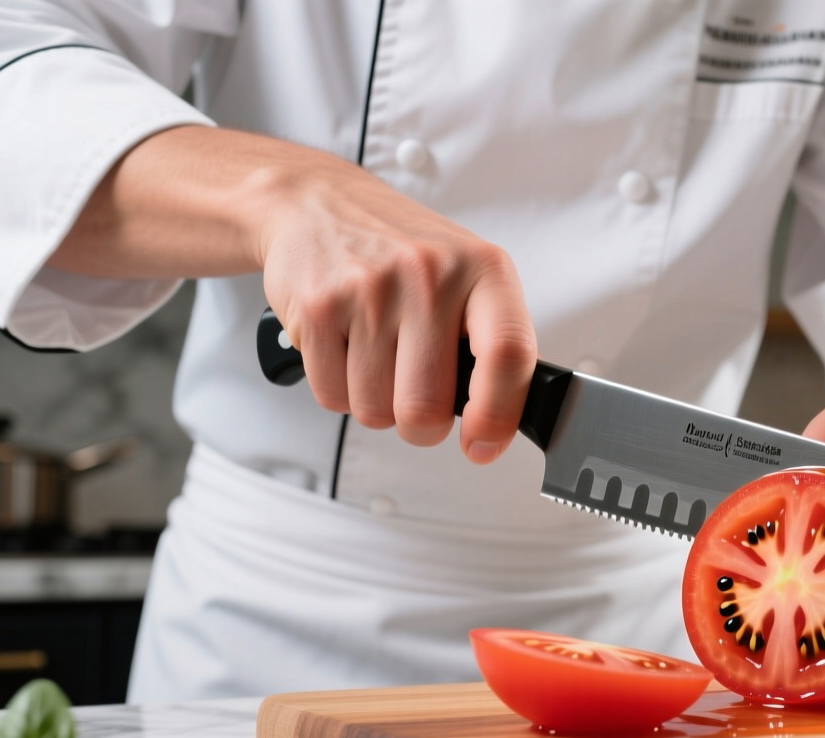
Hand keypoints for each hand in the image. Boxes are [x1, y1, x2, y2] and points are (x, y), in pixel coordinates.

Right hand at [49, 126, 535, 463]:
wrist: (317, 204)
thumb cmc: (403, 252)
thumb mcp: (468, 277)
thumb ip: (492, 344)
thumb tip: (498, 427)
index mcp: (484, 270)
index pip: (508, 355)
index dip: (498, 416)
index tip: (483, 445)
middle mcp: (430, 275)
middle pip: (427, 407)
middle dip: (420, 423)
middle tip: (416, 395)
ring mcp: (371, 289)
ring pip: (376, 411)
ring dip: (375, 403)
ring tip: (377, 355)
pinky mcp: (318, 307)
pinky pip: (332, 397)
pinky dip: (339, 390)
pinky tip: (346, 347)